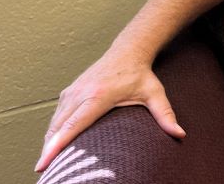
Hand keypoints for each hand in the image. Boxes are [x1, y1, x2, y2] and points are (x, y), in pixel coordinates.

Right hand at [34, 53, 184, 171]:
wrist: (127, 51)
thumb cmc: (140, 75)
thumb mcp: (155, 94)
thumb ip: (165, 115)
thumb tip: (180, 134)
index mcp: (98, 96)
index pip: (73, 125)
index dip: (57, 145)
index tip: (44, 162)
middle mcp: (81, 93)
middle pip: (58, 127)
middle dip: (48, 151)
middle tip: (43, 172)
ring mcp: (72, 91)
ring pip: (54, 122)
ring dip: (48, 143)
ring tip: (46, 164)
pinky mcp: (69, 91)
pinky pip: (56, 116)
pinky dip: (52, 132)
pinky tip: (52, 146)